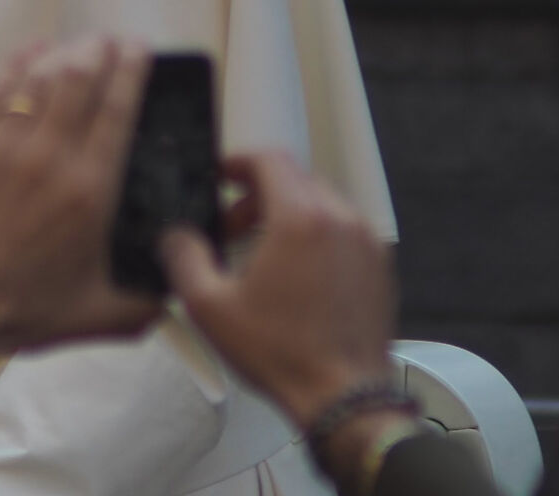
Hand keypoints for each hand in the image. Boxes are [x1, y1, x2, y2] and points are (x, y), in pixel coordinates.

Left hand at [0, 37, 163, 356]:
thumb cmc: (25, 309)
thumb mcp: (100, 315)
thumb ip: (146, 300)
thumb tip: (176, 284)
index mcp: (90, 189)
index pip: (117, 109)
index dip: (132, 70)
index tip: (141, 50)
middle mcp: (49, 154)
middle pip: (80, 78)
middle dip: (101, 50)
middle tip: (112, 42)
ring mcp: (2, 142)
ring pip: (39, 76)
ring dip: (64, 52)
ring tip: (80, 45)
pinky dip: (19, 63)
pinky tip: (32, 51)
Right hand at [161, 150, 393, 434]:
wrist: (343, 398)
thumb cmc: (279, 352)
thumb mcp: (209, 306)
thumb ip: (184, 256)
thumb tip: (177, 234)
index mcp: (300, 218)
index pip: (270, 159)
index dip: (239, 163)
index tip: (220, 179)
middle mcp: (341, 219)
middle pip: (296, 179)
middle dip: (260, 194)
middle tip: (234, 226)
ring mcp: (367, 243)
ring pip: (323, 203)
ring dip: (290, 214)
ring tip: (265, 253)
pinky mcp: (381, 268)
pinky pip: (345, 231)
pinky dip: (319, 236)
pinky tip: (298, 275)